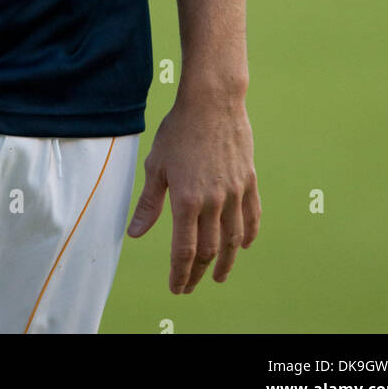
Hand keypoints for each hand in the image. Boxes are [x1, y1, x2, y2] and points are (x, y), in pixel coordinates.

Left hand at [126, 91, 260, 292]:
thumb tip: (135, 233)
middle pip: (208, 250)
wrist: (212, 101)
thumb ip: (149, 203)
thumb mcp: (156, 165)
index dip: (180, 273)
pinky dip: (248, 235)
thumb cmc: (179, 130)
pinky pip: (252, 216)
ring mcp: (235, 192)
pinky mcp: (249, 181)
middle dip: (198, 273)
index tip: (176, 287)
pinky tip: (243, 245)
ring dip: (225, 262)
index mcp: (186, 200)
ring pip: (233, 239)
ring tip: (218, 275)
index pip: (184, 250)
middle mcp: (213, 201)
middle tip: (191, 285)